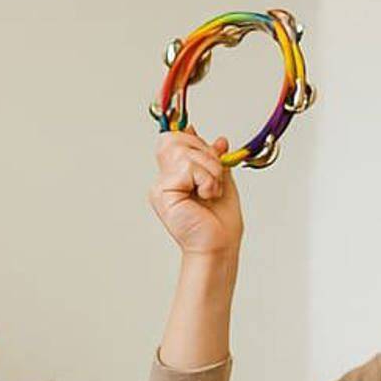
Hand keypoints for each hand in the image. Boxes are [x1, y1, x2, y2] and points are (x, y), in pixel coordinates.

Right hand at [149, 128, 243, 256]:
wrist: (220, 244)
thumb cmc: (219, 220)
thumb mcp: (220, 177)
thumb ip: (212, 157)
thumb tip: (212, 137)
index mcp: (174, 174)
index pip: (173, 138)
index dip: (192, 138)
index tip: (214, 151)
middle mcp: (163, 179)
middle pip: (175, 139)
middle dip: (205, 154)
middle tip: (213, 179)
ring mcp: (160, 187)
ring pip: (183, 152)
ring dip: (208, 170)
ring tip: (211, 190)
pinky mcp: (163, 194)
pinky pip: (186, 167)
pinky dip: (205, 179)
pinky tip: (205, 196)